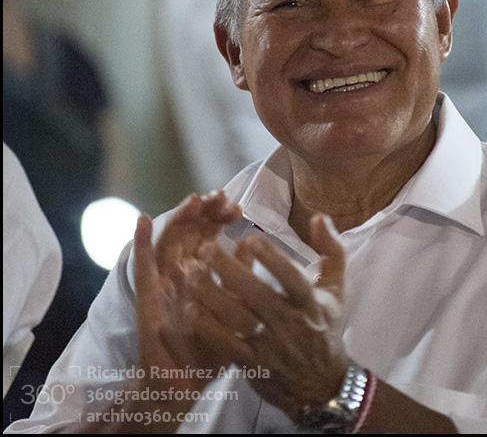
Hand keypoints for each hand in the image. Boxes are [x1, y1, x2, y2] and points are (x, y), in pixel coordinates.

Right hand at [134, 191, 240, 387]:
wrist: (179, 385)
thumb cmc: (207, 349)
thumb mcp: (230, 312)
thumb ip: (238, 281)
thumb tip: (251, 247)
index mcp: (201, 276)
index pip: (209, 238)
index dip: (219, 220)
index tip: (234, 205)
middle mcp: (180, 275)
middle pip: (188, 235)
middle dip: (202, 214)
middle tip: (217, 196)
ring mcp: (162, 284)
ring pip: (168, 244)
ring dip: (177, 220)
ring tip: (191, 200)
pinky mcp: (146, 297)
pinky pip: (142, 268)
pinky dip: (140, 244)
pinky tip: (142, 220)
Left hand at [178, 212, 346, 420]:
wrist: (321, 386)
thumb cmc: (325, 327)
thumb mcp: (336, 289)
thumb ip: (332, 251)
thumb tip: (319, 217)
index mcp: (309, 303)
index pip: (291, 278)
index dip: (271, 259)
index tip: (249, 238)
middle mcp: (288, 323)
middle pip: (257, 295)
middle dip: (230, 271)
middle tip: (205, 249)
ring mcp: (268, 345)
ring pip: (237, 319)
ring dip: (212, 295)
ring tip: (191, 273)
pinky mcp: (251, 363)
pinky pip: (227, 345)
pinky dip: (208, 328)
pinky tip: (190, 308)